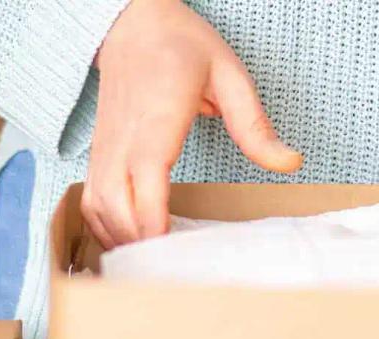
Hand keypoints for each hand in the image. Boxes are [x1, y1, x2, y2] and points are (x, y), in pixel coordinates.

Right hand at [84, 0, 302, 247]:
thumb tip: (289, 161)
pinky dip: (103, 227)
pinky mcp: (97, 153)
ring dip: (119, 240)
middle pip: (115, 205)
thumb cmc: (179, 46)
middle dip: (138, 243)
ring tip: (151, 267)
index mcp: (156, 121)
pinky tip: (128, 242)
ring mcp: (104, 148)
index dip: (151, 221)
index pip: (145, 180)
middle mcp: (122, 139)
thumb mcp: (229, 76)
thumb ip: (255, 124)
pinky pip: (89, 199)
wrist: (132, 23)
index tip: (168, 253)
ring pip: (96, 207)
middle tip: (170, 274)